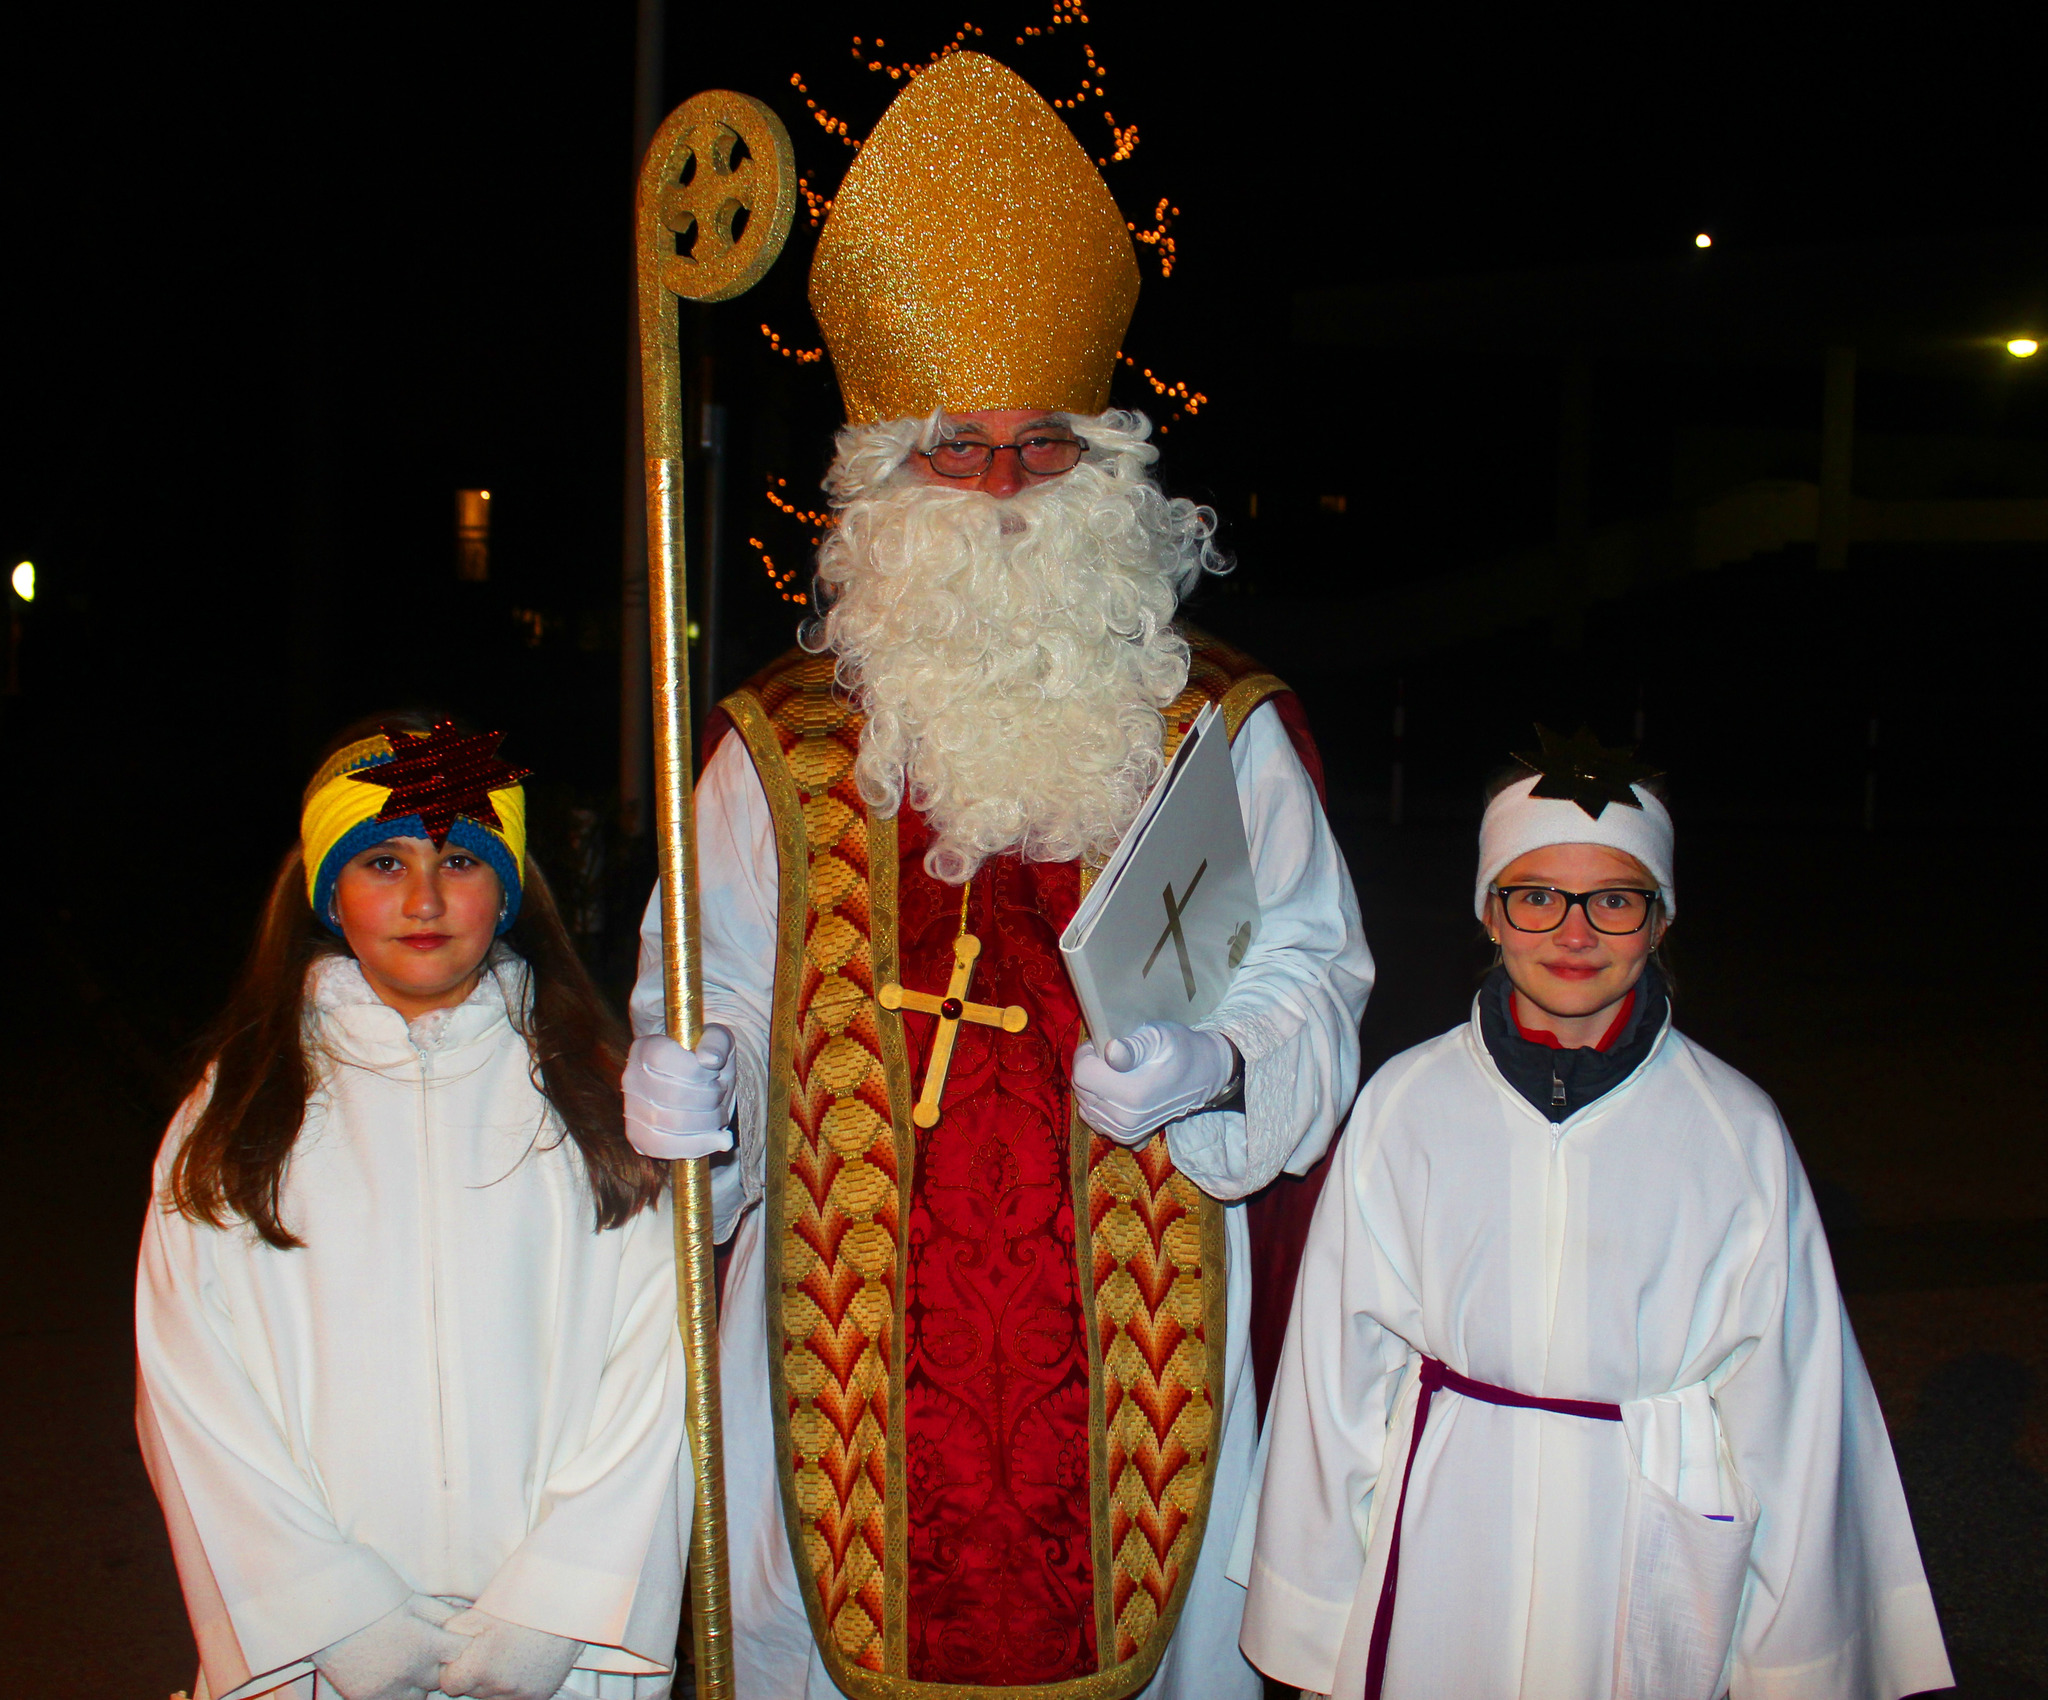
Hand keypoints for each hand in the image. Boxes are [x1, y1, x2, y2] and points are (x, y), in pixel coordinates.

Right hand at [313, 1596, 472, 1699]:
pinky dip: (396, 1692)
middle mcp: (408, 1672)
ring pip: (418, 1696)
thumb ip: (443, 1614)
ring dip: (419, 1683)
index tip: (458, 1640)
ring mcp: (386, 1689)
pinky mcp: (365, 1698)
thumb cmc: (371, 1598)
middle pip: (442, 1678)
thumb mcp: (412, 1600)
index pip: (461, 1655)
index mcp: (424, 1644)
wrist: (323, 1613)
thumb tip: (470, 1619)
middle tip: (431, 1649)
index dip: (463, 1647)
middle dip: (441, 1665)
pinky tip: (390, 1673)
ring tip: (408, 1660)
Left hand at [437, 1610, 581, 1699]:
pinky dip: (516, 1684)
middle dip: (475, 1673)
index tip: (465, 1655)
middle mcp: (499, 1686)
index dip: (454, 1668)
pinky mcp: (539, 1695)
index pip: (450, 1684)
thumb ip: (452, 1632)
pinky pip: (516, 1696)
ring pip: (493, 1696)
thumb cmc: (523, 1602)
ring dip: (495, 1681)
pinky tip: (523, 1663)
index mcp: (480, 1668)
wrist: (567, 1603)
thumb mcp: (481, 1610)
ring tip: (508, 1654)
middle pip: (473, 1691)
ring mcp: (521, 1693)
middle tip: (490, 1649)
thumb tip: (441, 1643)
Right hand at [622, 1028, 737, 1158]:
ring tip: (719, 1115)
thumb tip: (710, 1059)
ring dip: (708, 1123)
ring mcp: (631, 1109)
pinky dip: (696, 1146)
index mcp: (646, 1047)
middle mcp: (631, 1077)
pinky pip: (664, 1148)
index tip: (713, 1072)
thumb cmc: (706, 1059)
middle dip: (709, 1099)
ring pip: (672, 1126)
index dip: (696, 1071)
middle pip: (672, 1097)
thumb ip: (716, 1042)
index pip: (664, 1060)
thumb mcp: (717, 1040)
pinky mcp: (637, 1135)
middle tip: (720, 1094)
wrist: (695, 1082)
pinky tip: (717, 1139)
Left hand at [1070, 1022, 1237, 1143]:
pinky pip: (1094, 1119)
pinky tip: (1116, 1092)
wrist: (1203, 1076)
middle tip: (1111, 1056)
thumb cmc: (1180, 1050)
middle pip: (1081, 1090)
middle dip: (1089, 1069)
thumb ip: (1132, 1046)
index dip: (1086, 1054)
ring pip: (1085, 1105)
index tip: (1101, 1044)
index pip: (1082, 1074)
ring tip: (1117, 1073)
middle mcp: (1126, 1119)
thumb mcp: (1158, 1038)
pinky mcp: (1126, 1138)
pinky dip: (1098, 1103)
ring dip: (1094, 1086)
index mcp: (1132, 1094)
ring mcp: (1125, 1132)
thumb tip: (1110, 1051)